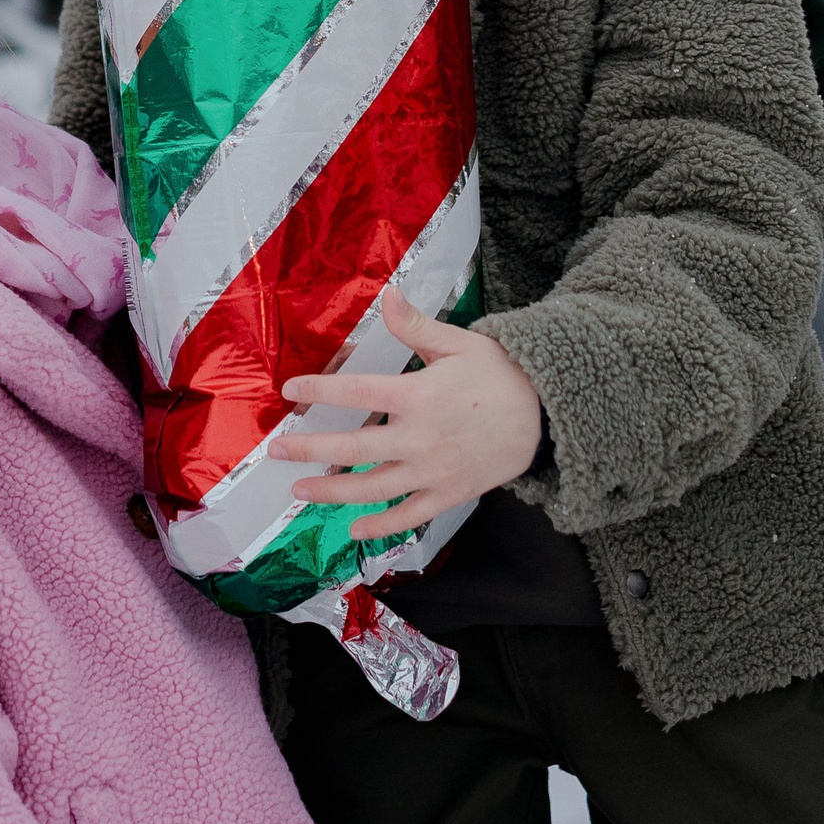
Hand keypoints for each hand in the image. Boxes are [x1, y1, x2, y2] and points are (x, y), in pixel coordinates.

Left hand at [271, 285, 542, 539]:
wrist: (546, 415)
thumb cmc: (500, 374)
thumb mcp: (459, 343)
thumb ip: (416, 326)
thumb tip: (387, 293)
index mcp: (418, 395)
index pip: (356, 393)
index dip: (319, 391)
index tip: (290, 391)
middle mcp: (419, 437)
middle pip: (353, 448)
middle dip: (309, 449)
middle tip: (277, 450)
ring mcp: (433, 471)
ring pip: (373, 488)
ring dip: (332, 492)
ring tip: (299, 489)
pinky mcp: (449, 494)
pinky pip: (409, 515)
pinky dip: (380, 526)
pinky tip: (354, 529)